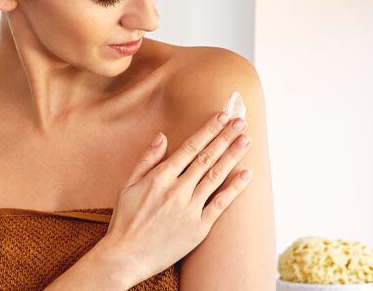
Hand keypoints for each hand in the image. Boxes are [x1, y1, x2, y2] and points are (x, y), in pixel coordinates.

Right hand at [98, 108, 254, 282]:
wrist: (126, 256)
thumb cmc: (125, 220)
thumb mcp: (128, 185)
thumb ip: (147, 160)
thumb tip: (162, 137)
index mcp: (159, 177)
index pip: (190, 148)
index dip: (208, 131)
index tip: (221, 117)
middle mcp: (176, 190)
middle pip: (207, 158)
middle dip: (225, 138)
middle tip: (241, 122)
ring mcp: (189, 209)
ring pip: (216, 177)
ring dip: (233, 156)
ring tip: (246, 140)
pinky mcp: (198, 228)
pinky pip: (220, 204)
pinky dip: (234, 189)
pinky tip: (246, 174)